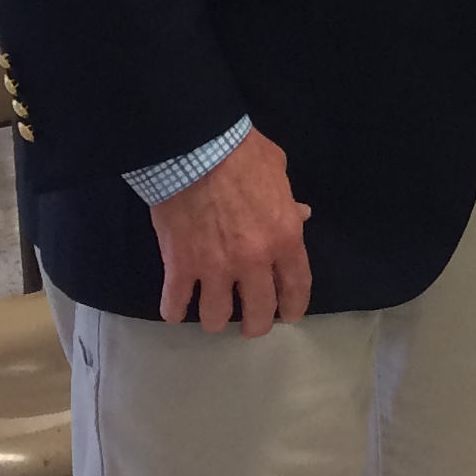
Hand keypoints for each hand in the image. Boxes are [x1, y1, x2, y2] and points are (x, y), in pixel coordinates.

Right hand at [149, 128, 313, 334]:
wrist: (195, 148)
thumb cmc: (241, 153)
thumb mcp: (278, 171)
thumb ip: (289, 200)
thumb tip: (302, 213)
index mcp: (284, 238)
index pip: (297, 286)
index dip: (294, 307)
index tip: (288, 317)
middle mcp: (253, 262)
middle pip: (258, 312)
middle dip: (256, 326)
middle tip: (250, 326)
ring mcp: (215, 267)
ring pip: (216, 316)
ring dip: (215, 319)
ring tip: (213, 316)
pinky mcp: (180, 266)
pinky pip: (175, 303)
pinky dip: (173, 310)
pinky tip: (174, 310)